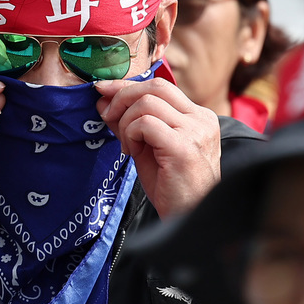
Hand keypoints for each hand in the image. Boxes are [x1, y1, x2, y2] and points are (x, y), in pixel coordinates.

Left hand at [96, 77, 220, 216]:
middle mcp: (201, 119)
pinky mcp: (184, 147)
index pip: (161, 86)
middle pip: (155, 86)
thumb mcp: (147, 149)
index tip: (103, 90)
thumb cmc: (171, 188)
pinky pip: (145, 124)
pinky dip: (130, 134)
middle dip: (122, 96)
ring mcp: (195, 131)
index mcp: (198, 117)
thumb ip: (130, 124)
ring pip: (147, 102)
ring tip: (127, 146)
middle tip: (106, 114)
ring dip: (126, 122)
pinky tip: (132, 153)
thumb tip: (104, 102)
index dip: (128, 86)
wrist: (188, 218)